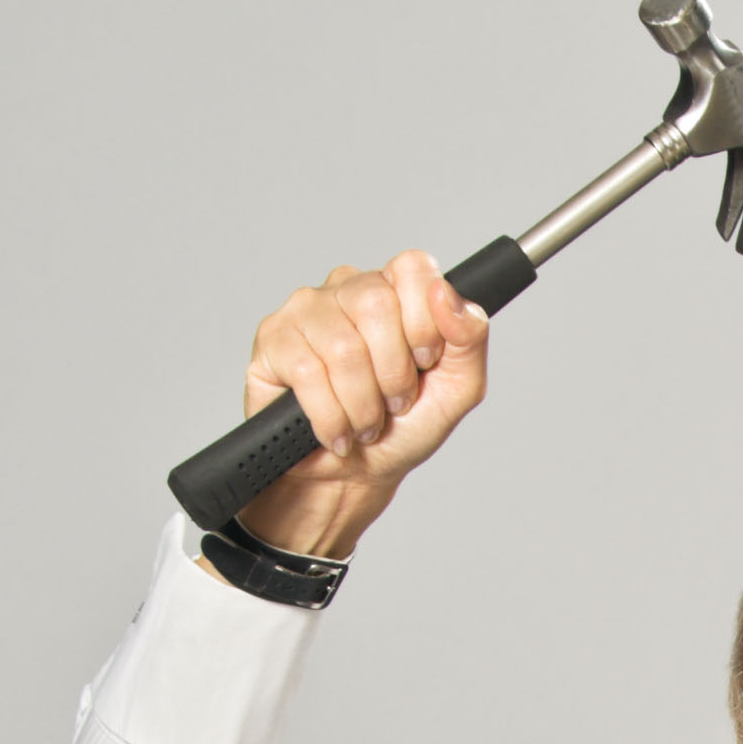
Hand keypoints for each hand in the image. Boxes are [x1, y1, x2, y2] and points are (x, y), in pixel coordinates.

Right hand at [223, 250, 493, 559]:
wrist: (355, 475)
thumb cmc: (403, 428)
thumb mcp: (456, 389)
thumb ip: (469, 338)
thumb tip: (447, 294)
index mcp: (396, 291)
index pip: (412, 268)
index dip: (424, 322)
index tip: (424, 362)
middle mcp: (348, 289)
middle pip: (375, 303)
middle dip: (394, 372)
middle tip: (394, 402)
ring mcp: (306, 310)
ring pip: (342, 345)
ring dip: (362, 403)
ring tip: (365, 422)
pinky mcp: (273, 340)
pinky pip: (306, 372)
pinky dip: (331, 416)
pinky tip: (336, 430)